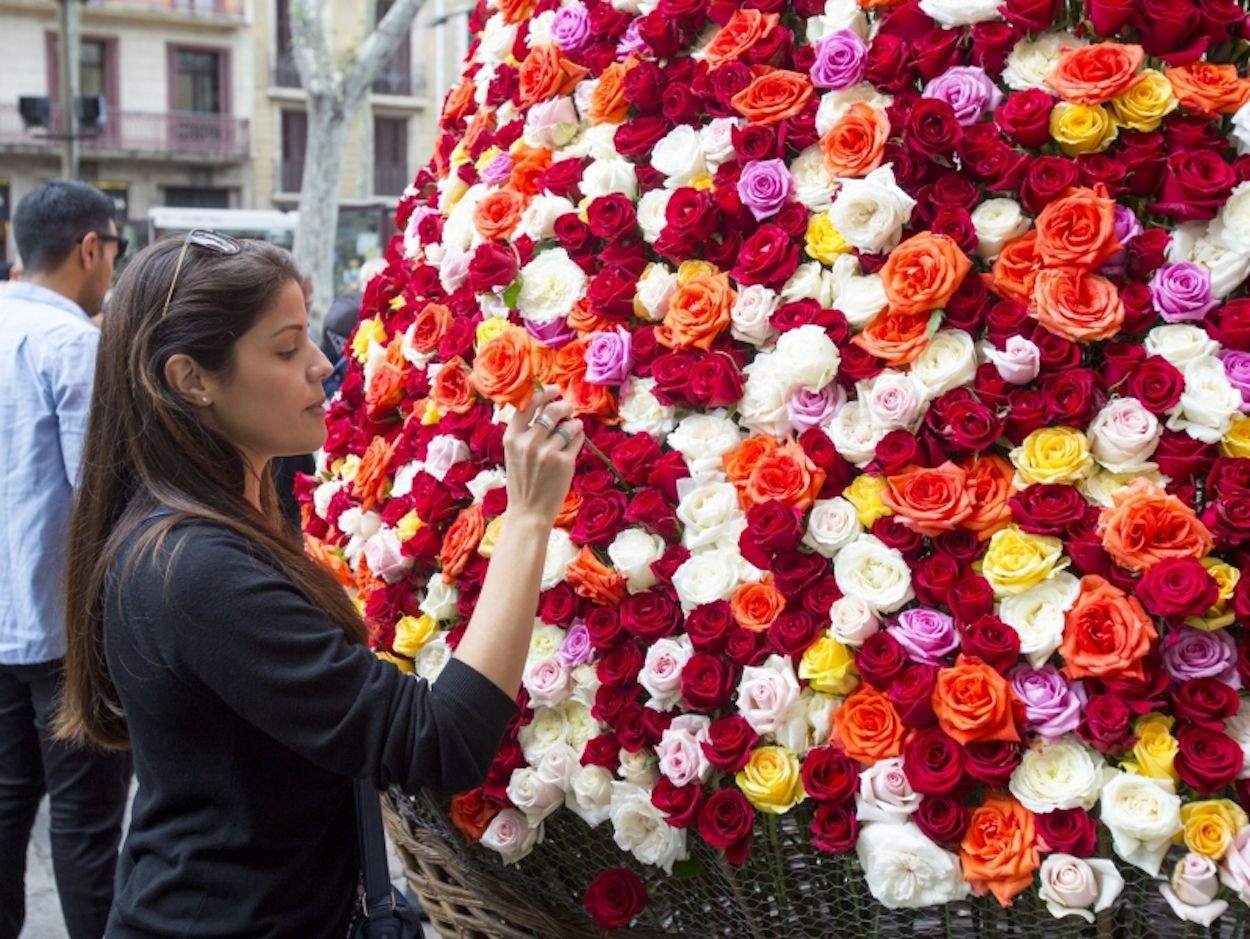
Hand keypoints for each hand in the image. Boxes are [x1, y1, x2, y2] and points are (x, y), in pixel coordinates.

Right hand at [502, 385, 583, 525]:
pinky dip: (579, 436)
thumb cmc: (522, 481)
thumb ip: (525, 431)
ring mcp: (547, 453)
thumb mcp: (514, 453)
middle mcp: (528, 443)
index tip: (554, 390)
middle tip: (568, 407)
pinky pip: (577, 439)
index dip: (544, 393)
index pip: (528, 404)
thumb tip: (545, 405)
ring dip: (574, 421)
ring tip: (573, 425)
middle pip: (552, 411)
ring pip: (568, 424)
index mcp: (512, 438)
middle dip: (563, 405)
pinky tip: (575, 439)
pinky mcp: (564, 463)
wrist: (529, 511)